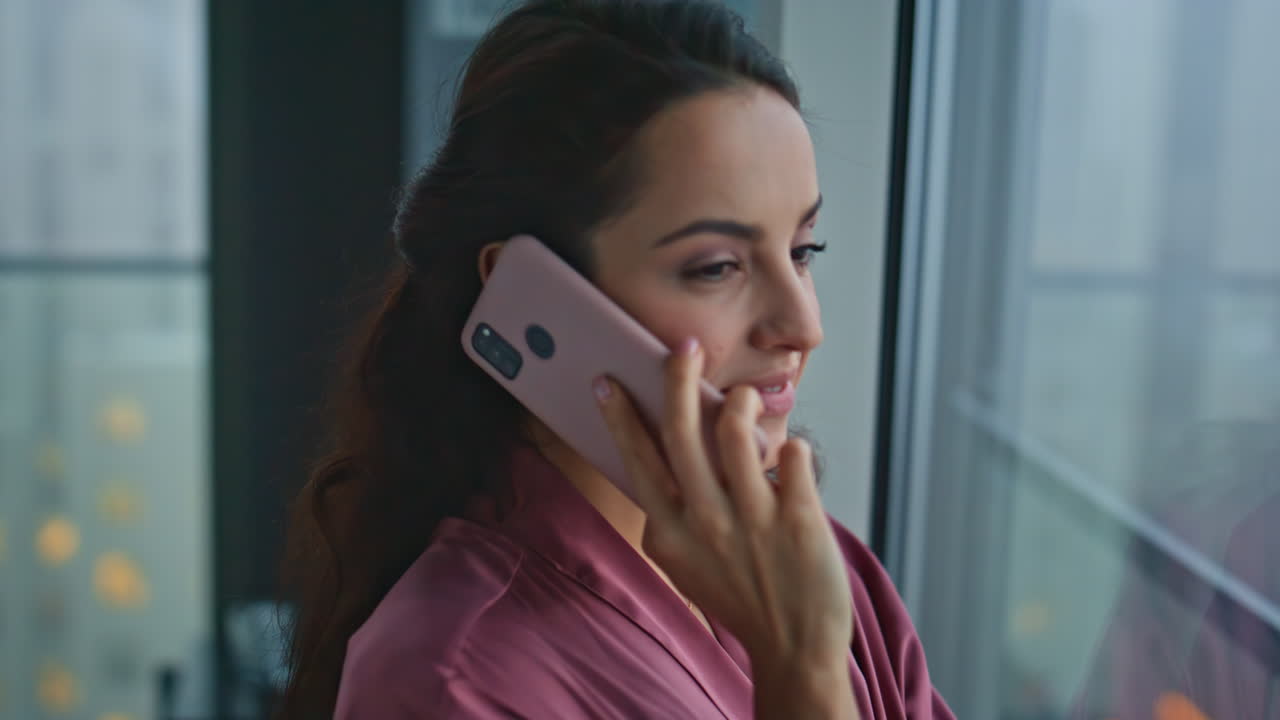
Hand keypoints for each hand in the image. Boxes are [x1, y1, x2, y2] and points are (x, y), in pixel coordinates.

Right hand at [595, 337, 856, 717]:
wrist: (794, 647)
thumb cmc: (738, 595)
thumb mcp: (685, 560)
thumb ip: (673, 509)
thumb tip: (666, 442)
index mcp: (668, 532)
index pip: (638, 459)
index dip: (620, 416)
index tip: (607, 381)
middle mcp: (704, 522)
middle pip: (681, 432)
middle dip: (677, 379)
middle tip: (683, 347)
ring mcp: (752, 521)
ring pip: (737, 432)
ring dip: (741, 403)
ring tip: (746, 399)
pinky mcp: (798, 520)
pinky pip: (794, 456)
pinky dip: (793, 447)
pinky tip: (791, 457)